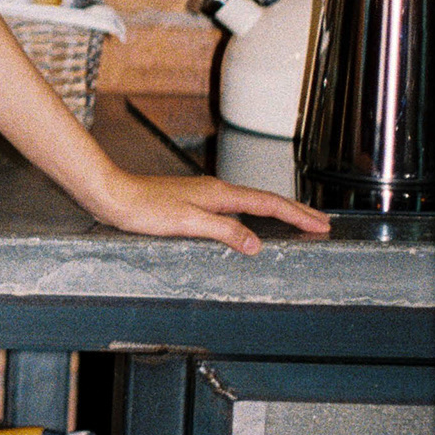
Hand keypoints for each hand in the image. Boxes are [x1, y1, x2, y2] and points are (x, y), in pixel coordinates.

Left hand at [92, 168, 331, 256]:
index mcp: (219, 194)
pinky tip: (251, 223)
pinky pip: (236, 207)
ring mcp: (205, 195)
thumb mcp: (187, 223)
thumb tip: (255, 244)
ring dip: (277, 212)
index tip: (321, 224)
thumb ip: (224, 231)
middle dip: (295, 211)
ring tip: (297, 221)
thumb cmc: (143, 208)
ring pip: (252, 202)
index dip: (297, 215)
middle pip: (265, 200)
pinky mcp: (194, 202)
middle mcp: (215, 190)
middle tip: (321, 222)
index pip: (268, 204)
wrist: (113, 196)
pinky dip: (255, 214)